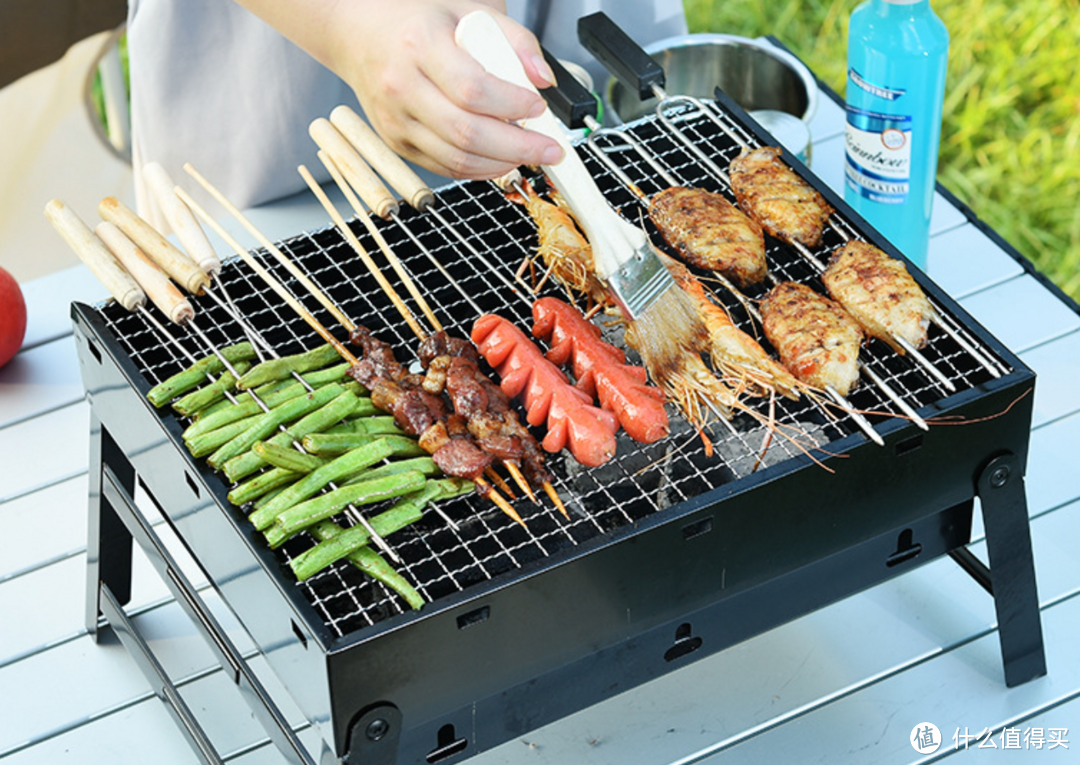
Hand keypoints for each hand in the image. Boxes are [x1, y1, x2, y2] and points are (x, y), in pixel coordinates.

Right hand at [236, 0, 564, 178]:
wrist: (360, 34)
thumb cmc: (417, 21)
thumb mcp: (468, 11)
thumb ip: (513, 39)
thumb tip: (543, 80)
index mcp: (419, 45)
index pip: (471, 88)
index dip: (511, 105)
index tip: (538, 107)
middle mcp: (402, 86)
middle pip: (466, 133)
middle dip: (518, 147)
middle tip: (550, 149)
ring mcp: (395, 120)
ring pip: (456, 159)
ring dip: (501, 164)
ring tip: (529, 154)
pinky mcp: (397, 142)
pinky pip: (444, 167)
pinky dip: (479, 170)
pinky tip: (501, 160)